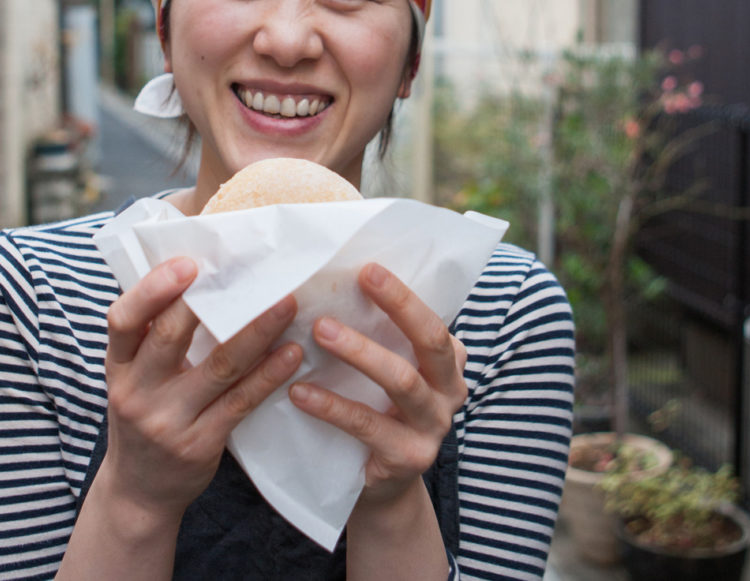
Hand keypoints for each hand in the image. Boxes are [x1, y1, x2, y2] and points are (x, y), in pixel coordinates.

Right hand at [101, 257, 302, 522]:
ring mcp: (167, 421)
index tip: (188, 263)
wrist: (140, 491)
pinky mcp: (200, 444)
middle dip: (212, 301)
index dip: (153, 289)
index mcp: (117, 366)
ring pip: (218, 367)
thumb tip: (202, 274)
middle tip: (254, 273)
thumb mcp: (132, 376)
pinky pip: (240, 402)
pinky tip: (291, 354)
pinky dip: (268, 375)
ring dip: (256, 331)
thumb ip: (153, 335)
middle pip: (170, 337)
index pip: (122, 320)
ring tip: (286, 303)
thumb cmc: (144, 414)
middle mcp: (136, 392)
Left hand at [287, 262, 467, 505]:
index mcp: (448, 361)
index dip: (403, 294)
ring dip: (359, 352)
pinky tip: (299, 392)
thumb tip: (330, 283)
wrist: (379, 483)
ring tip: (319, 332)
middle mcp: (451, 390)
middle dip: (397, 307)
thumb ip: (379, 335)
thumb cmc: (377, 409)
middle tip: (358, 282)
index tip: (367, 268)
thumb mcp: (386, 368)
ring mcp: (433, 426)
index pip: (432, 318)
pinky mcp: (409, 457)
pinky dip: (331, 406)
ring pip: (401, 380)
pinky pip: (367, 425)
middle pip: (430, 341)